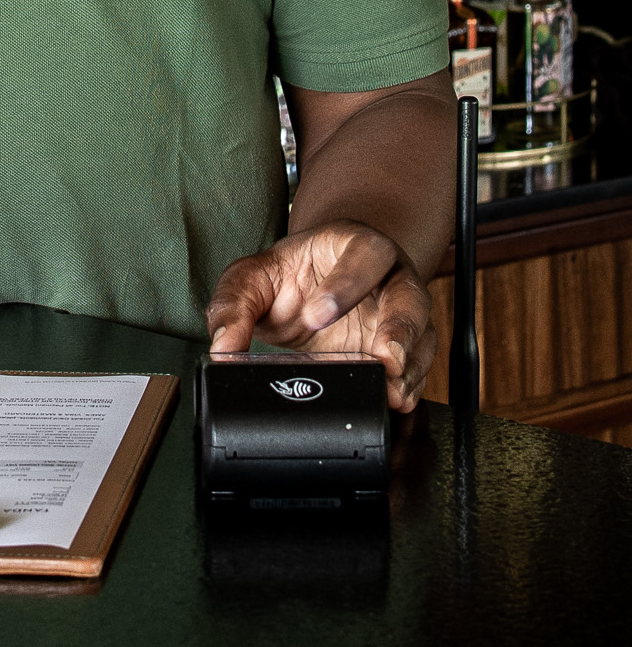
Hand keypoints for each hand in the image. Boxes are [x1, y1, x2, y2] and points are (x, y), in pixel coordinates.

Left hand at [205, 219, 436, 412]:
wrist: (314, 284)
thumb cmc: (291, 275)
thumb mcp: (254, 278)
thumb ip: (233, 305)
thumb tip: (222, 348)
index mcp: (355, 246)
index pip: (363, 254)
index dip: (345, 283)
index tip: (316, 315)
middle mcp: (389, 278)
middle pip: (409, 295)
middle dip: (400, 326)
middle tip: (383, 358)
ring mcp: (402, 316)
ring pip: (423, 335)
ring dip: (411, 364)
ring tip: (392, 388)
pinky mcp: (404, 351)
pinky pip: (419, 368)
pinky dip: (411, 387)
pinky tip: (396, 400)